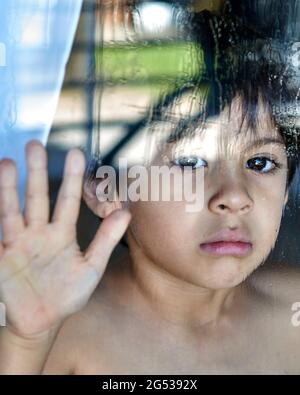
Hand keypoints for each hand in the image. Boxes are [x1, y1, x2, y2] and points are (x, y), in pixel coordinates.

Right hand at [0, 141, 130, 338]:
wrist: (41, 322)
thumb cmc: (66, 296)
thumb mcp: (90, 268)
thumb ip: (106, 240)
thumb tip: (126, 214)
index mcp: (62, 234)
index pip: (67, 200)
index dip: (72, 178)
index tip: (76, 153)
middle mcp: (39, 233)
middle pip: (37, 197)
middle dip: (37, 172)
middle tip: (35, 144)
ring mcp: (18, 242)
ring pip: (13, 210)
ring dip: (9, 187)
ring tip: (7, 162)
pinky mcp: (2, 255)